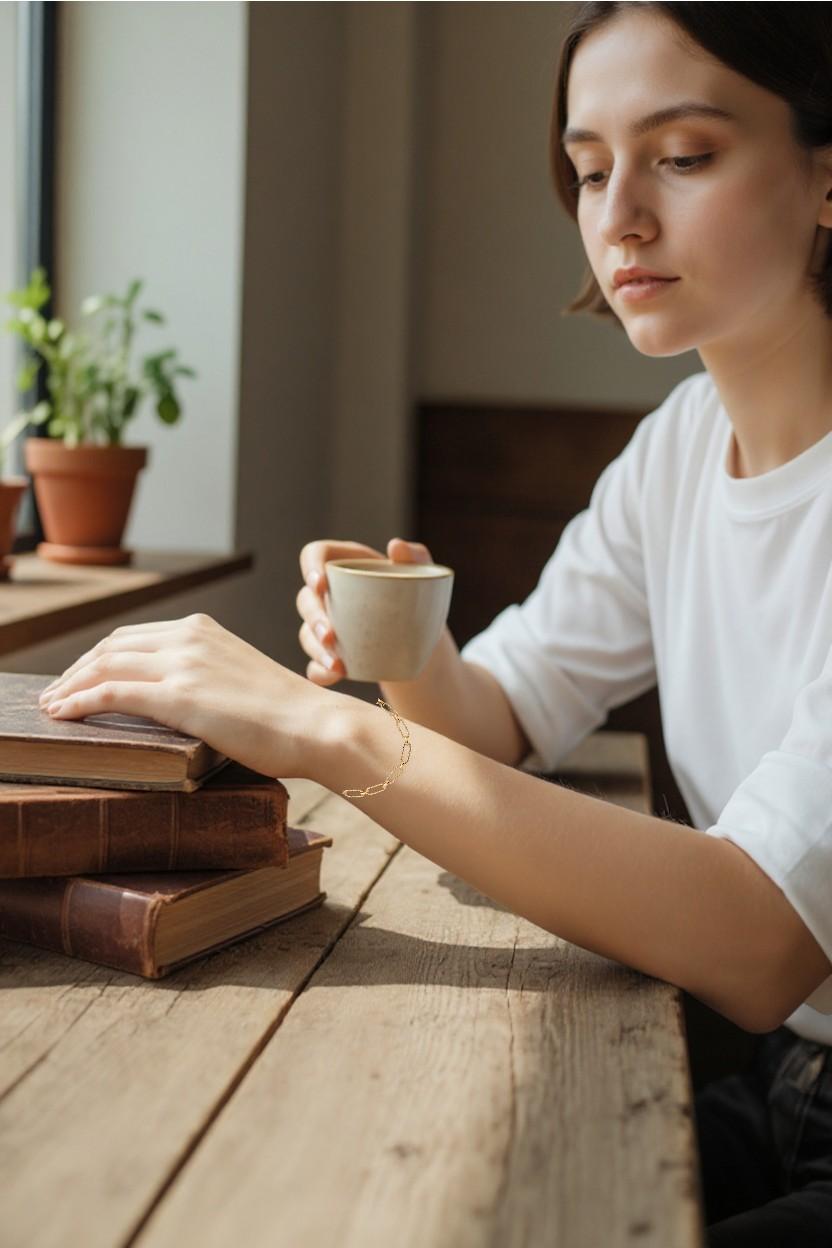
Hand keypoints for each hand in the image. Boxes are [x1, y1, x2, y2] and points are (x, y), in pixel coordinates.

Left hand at [37, 613, 335, 778]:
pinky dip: (79, 702)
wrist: (318, 725)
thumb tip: (184, 703)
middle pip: (112, 647)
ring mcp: (183, 664)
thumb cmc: (290, 716)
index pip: (134, 637)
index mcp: (204, 630)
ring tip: (51, 707)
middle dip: (77, 669)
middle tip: (55, 693)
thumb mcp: (242, 680)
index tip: (81, 676)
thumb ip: (209, 678)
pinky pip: (111, 694)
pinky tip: (62, 715)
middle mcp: (189, 637)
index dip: (99, 657)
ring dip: (69, 686)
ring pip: (104, 666)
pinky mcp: (179, 696)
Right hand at [297, 536, 434, 685]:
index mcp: (344, 564)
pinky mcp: (331, 653)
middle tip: (331, 635)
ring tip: (337, 664)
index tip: (321, 585)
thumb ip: (416, 556)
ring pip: (307, 634)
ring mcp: (327, 624)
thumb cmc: (418, 595)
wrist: (423, 636)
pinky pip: (315, 664)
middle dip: (314, 618)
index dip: (309, 567)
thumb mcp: (423, 573)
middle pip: (306, 600)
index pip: (314, 555)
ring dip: (317, 649)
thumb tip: (395, 546)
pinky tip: (335, 676)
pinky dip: (321, 672)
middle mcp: (329, 593)